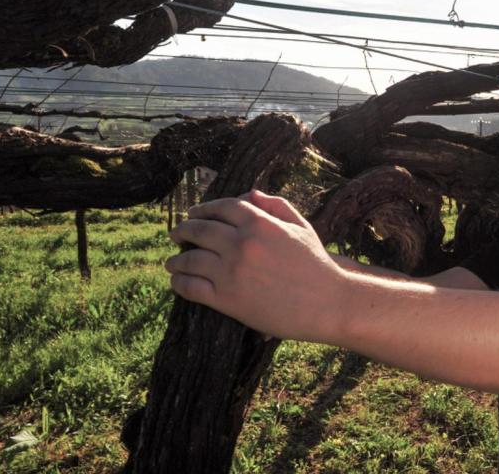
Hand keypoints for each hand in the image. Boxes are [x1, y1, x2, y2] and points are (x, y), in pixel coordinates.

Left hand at [164, 190, 346, 341]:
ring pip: (190, 258)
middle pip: (200, 230)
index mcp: (259, 223)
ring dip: (176, 259)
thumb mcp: (300, 227)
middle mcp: (241, 244)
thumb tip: (249, 194)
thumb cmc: (316, 264)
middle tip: (176, 235)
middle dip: (183, 231)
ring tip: (172, 262)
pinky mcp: (227, 299)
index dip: (202, 209)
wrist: (326, 303)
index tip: (192, 214)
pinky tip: (178, 281)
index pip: (221, 208)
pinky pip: (192, 287)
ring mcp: (231, 271)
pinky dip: (180, 283)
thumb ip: (275, 206)